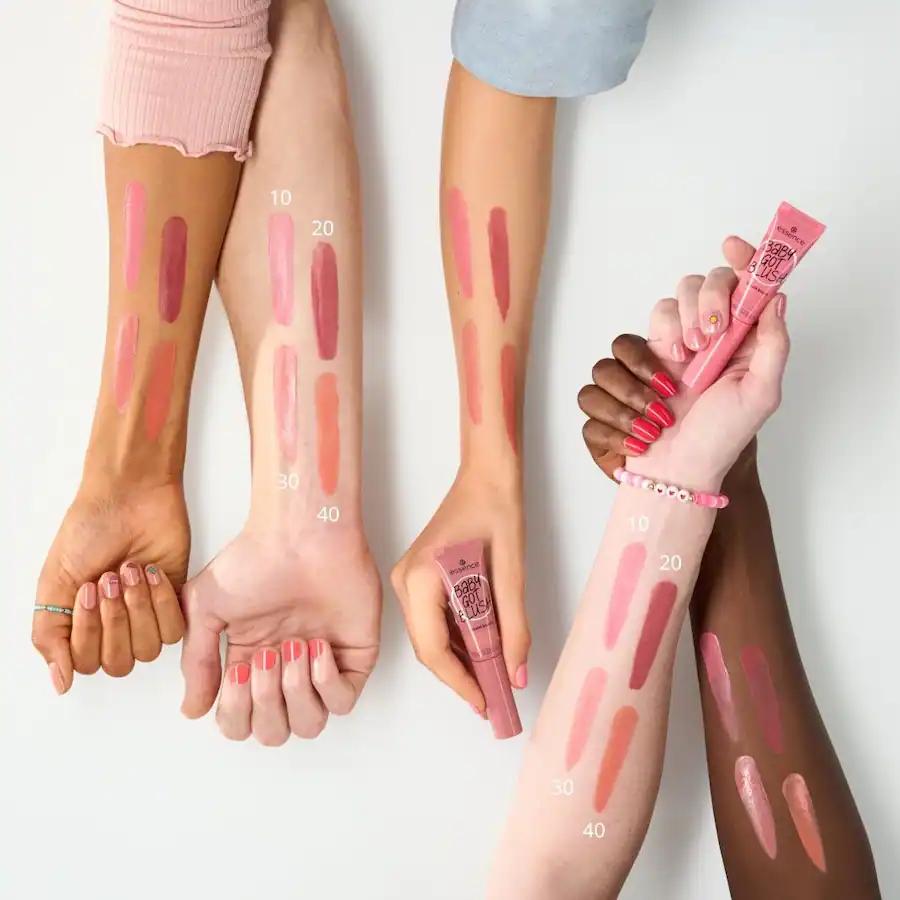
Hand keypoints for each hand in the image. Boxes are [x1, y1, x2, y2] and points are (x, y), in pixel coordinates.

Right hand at [33, 477, 187, 693]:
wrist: (129, 497)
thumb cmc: (90, 529)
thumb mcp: (55, 581)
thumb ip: (50, 635)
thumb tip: (60, 682)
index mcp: (81, 624)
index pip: (85, 664)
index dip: (88, 633)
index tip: (87, 588)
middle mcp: (114, 626)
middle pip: (119, 663)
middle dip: (113, 620)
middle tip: (109, 578)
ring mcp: (145, 616)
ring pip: (148, 650)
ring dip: (137, 608)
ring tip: (129, 570)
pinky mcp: (174, 601)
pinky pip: (174, 629)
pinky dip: (161, 602)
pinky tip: (151, 572)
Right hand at [180, 525, 380, 744]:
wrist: (300, 534)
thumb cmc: (256, 560)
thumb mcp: (207, 607)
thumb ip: (198, 662)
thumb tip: (193, 710)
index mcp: (251, 662)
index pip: (240, 723)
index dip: (236, 711)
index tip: (239, 669)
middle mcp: (286, 670)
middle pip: (274, 732)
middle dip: (266, 701)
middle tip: (268, 655)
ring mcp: (322, 665)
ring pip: (309, 725)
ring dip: (295, 693)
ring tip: (295, 648)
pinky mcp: (355, 655)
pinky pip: (343, 702)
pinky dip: (327, 682)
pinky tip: (318, 647)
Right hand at [391, 467, 529, 714]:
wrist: (486, 476)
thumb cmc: (498, 512)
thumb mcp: (512, 572)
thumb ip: (514, 627)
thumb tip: (517, 675)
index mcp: (421, 577)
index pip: (434, 648)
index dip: (460, 682)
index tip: (487, 703)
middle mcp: (405, 581)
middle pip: (428, 647)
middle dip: (459, 676)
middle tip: (492, 700)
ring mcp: (407, 579)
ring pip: (429, 637)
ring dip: (458, 660)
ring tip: (491, 681)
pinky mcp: (417, 577)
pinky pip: (432, 621)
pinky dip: (455, 640)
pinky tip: (481, 651)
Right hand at [579, 237, 789, 490]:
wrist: (676, 470)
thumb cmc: (721, 438)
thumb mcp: (761, 393)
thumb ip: (773, 344)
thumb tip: (777, 297)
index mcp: (738, 337)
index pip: (740, 283)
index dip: (741, 258)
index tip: (733, 245)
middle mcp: (701, 336)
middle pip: (694, 284)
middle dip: (703, 303)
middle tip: (708, 338)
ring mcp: (664, 350)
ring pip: (657, 312)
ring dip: (665, 346)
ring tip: (678, 381)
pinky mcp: (633, 369)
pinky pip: (620, 350)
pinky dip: (636, 375)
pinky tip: (655, 397)